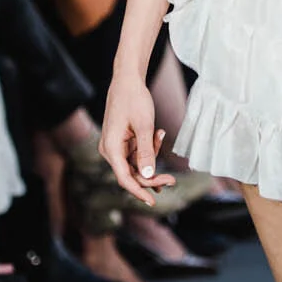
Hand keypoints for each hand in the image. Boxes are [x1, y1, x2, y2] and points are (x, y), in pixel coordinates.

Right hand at [98, 73, 175, 207]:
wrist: (127, 80)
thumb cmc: (134, 100)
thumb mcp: (144, 126)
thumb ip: (146, 153)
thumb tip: (148, 176)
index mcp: (110, 148)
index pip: (125, 178)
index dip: (139, 192)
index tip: (153, 202)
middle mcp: (109, 150)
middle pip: (132, 174)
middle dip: (151, 176)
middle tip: (172, 180)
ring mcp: (115, 146)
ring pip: (136, 164)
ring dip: (151, 157)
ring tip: (160, 134)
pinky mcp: (122, 142)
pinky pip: (136, 154)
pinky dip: (148, 148)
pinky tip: (158, 133)